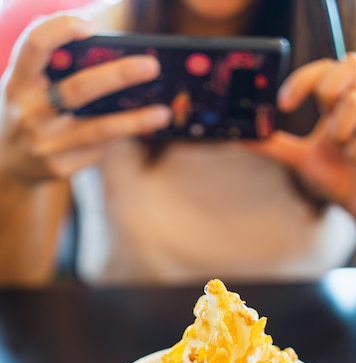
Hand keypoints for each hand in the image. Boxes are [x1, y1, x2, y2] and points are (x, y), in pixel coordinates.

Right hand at [0, 13, 171, 181]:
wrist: (9, 163)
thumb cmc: (32, 110)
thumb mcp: (30, 85)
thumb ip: (59, 67)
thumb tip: (118, 54)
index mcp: (18, 81)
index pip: (35, 46)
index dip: (61, 29)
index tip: (91, 23)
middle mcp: (28, 113)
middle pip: (77, 89)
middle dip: (117, 76)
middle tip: (151, 65)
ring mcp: (43, 144)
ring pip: (97, 129)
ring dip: (134, 121)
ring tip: (164, 113)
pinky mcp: (59, 168)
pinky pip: (97, 150)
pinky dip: (118, 137)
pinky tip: (136, 130)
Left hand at [249, 53, 355, 227]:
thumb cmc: (338, 177)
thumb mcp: (301, 159)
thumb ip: (274, 146)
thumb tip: (241, 137)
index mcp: (342, 105)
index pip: (329, 67)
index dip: (304, 78)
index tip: (283, 103)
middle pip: (353, 63)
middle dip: (327, 90)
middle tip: (321, 121)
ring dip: (339, 133)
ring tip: (344, 153)